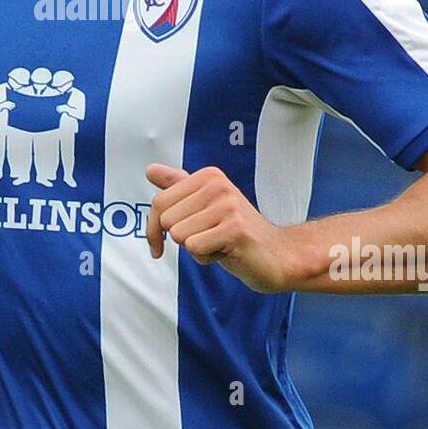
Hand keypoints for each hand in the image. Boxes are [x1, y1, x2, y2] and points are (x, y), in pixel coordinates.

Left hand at [145, 164, 302, 293]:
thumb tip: (150, 170)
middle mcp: (217, 185)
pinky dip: (207, 258)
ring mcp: (228, 205)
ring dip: (197, 249)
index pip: (159, 203)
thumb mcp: (204, 206)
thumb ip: (178, 187)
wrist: (277, 255)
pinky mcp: (235, 229)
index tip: (161, 244)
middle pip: (166, 220)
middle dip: (182, 239)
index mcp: (208, 176)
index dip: (154, 230)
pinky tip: (226, 252)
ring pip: (180, 236)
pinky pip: (195, 248)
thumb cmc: (236, 233)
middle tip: (210, 238)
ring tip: (220, 244)